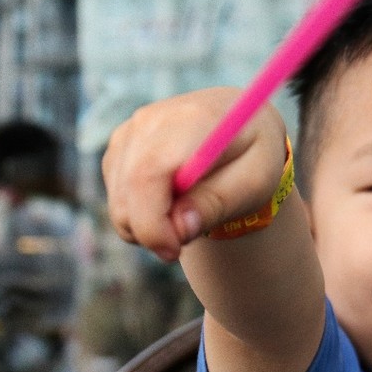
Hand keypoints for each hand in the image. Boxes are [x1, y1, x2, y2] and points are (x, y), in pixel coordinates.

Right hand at [102, 87, 287, 261]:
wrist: (240, 120)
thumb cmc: (253, 153)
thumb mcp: (255, 181)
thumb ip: (218, 203)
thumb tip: (179, 229)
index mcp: (192, 121)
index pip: (149, 174)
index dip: (152, 222)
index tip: (173, 250)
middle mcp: (152, 120)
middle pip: (127, 192)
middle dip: (151, 232)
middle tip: (185, 242)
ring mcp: (130, 131)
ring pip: (118, 201)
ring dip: (146, 226)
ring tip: (188, 215)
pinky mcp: (119, 146)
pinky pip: (117, 198)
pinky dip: (139, 214)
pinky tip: (172, 202)